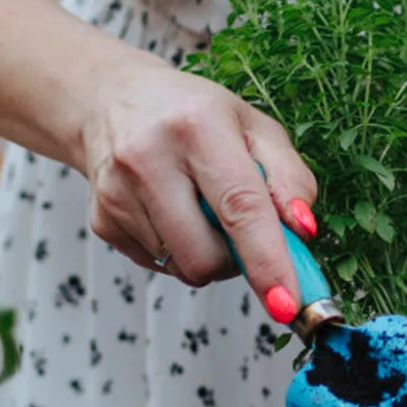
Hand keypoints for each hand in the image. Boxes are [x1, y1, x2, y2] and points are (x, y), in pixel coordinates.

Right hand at [78, 60, 317, 314]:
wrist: (114, 102)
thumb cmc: (197, 116)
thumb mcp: (256, 128)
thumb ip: (291, 179)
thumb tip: (304, 231)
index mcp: (197, 126)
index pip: (240, 207)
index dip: (267, 261)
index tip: (287, 304)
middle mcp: (149, 157)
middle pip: (206, 256)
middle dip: (237, 262)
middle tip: (241, 230)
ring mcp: (117, 192)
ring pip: (184, 268)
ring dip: (207, 254)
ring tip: (200, 209)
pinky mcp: (101, 220)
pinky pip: (160, 266)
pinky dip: (178, 251)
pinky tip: (171, 212)